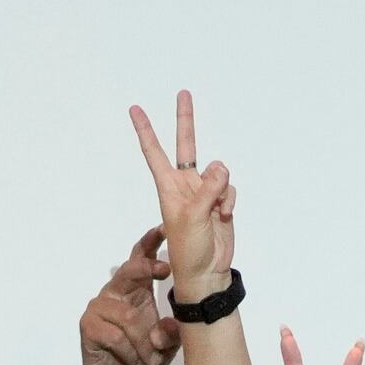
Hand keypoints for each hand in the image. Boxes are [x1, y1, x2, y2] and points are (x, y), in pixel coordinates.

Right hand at [76, 226, 176, 364]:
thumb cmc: (143, 359)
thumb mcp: (167, 346)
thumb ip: (173, 333)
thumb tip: (172, 324)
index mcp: (136, 289)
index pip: (140, 259)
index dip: (150, 243)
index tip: (165, 230)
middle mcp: (115, 293)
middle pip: (128, 271)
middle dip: (146, 268)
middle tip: (164, 269)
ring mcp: (99, 307)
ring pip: (128, 317)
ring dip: (144, 343)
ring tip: (151, 359)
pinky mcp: (88, 326)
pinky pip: (116, 336)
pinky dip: (131, 352)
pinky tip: (135, 362)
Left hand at [130, 90, 235, 286]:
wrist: (207, 272)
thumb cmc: (190, 249)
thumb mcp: (193, 217)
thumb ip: (207, 189)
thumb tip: (221, 166)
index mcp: (168, 186)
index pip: (154, 152)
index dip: (146, 130)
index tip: (135, 109)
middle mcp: (185, 185)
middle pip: (186, 145)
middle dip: (185, 120)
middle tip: (183, 93)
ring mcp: (204, 192)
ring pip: (218, 172)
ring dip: (221, 189)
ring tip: (216, 211)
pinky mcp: (221, 201)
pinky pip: (229, 188)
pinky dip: (230, 201)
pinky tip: (225, 216)